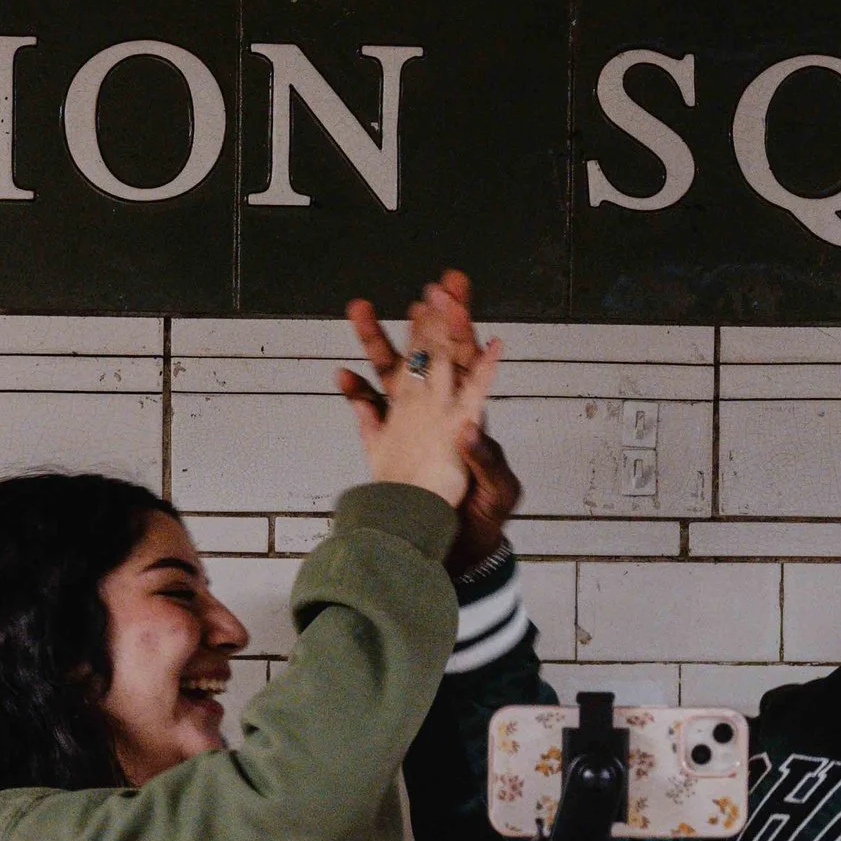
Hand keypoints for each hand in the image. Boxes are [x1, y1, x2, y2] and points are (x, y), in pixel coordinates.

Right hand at [341, 272, 520, 567]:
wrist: (456, 553)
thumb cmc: (485, 519)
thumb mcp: (498, 492)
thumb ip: (485, 460)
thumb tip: (471, 426)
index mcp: (468, 414)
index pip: (464, 360)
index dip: (458, 326)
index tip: (451, 294)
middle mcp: (439, 410)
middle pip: (428, 354)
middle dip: (425, 319)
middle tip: (423, 287)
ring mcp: (411, 425)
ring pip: (391, 375)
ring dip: (375, 343)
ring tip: (358, 309)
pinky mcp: (387, 446)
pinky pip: (368, 414)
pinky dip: (356, 395)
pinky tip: (343, 377)